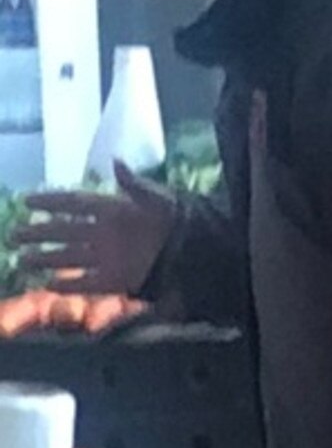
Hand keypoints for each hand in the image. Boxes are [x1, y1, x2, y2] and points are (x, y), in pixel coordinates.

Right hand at [14, 161, 176, 294]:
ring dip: (46, 259)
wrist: (196, 251)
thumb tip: (115, 161)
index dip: (51, 201)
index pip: (75, 203)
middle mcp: (105, 233)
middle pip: (65, 232)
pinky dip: (69, 285)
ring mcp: (109, 257)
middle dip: (39, 233)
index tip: (26, 199)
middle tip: (13, 235)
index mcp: (113, 209)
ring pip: (70, 258)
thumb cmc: (177, 219)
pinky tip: (48, 285)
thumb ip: (134, 184)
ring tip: (21, 261)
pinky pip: (88, 283)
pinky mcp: (117, 280)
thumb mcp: (158, 198)